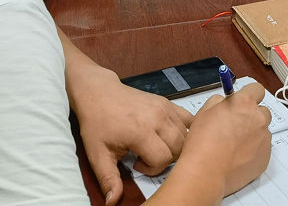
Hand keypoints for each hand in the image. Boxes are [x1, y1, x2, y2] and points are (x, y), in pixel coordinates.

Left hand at [68, 66, 193, 203]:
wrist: (99, 93)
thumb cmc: (98, 121)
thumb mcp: (98, 154)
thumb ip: (108, 178)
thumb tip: (113, 200)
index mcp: (140, 131)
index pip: (162, 160)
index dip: (150, 169)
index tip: (136, 163)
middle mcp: (157, 118)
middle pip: (178, 149)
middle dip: (165, 159)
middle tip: (146, 157)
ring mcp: (165, 108)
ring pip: (185, 136)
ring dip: (174, 147)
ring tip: (155, 146)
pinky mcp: (168, 103)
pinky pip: (189, 119)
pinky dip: (185, 131)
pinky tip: (170, 136)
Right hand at [180, 84, 272, 199]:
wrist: (205, 173)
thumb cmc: (202, 144)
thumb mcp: (205, 112)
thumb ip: (220, 101)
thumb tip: (226, 100)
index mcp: (244, 103)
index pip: (257, 89)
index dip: (249, 95)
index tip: (245, 101)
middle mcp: (258, 118)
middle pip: (262, 111)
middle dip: (252, 116)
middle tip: (236, 126)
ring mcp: (264, 138)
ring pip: (262, 130)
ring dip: (253, 133)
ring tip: (234, 145)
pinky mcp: (266, 156)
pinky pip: (263, 148)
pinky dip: (254, 150)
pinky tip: (238, 156)